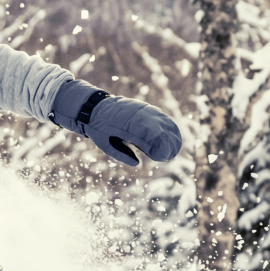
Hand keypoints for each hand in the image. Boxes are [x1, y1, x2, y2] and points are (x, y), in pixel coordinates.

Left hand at [49, 80, 180, 167]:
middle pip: (160, 128)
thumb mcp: (104, 144)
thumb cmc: (99, 128)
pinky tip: (173, 136)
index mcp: (126, 124)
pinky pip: (161, 116)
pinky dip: (169, 126)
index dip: (159, 146)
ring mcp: (142, 109)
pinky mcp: (145, 108)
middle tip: (168, 157)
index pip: (149, 134)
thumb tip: (137, 163)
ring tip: (173, 150)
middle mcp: (137, 114)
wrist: (95, 107)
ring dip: (171, 135)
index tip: (162, 157)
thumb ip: (121, 154)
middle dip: (167, 143)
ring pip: (163, 121)